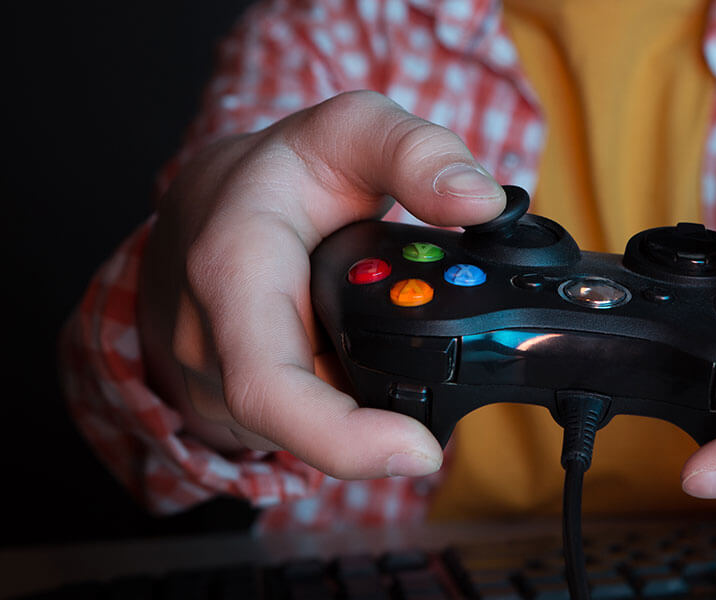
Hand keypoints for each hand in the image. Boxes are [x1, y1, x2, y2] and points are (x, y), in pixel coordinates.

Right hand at [138, 91, 505, 479]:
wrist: (210, 202)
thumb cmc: (284, 170)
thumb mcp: (351, 129)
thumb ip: (420, 153)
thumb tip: (481, 202)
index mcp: (231, 269)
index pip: (268, 383)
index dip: (341, 437)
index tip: (420, 451)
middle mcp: (208, 338)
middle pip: (299, 427)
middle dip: (377, 428)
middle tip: (439, 404)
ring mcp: (212, 380)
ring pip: (306, 432)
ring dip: (362, 412)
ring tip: (397, 354)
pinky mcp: (230, 405)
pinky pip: (301, 427)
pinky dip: (347, 408)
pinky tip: (366, 367)